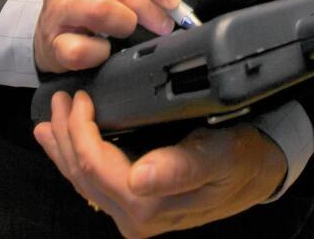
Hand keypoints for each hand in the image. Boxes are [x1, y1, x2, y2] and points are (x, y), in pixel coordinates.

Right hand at [34, 0, 183, 73]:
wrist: (51, 35)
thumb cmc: (87, 4)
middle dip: (148, 6)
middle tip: (163, 22)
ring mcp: (54, 10)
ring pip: (101, 9)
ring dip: (125, 22)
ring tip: (128, 29)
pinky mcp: (51, 42)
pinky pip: (84, 48)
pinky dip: (101, 52)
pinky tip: (104, 49)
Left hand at [35, 91, 286, 237]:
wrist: (260, 171)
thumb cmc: (241, 157)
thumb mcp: (219, 155)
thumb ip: (180, 168)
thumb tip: (139, 177)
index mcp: (148, 206)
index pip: (94, 166)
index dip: (80, 129)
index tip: (80, 94)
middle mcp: (135, 218)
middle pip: (82, 174)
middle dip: (66, 134)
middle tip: (60, 97)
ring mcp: (134, 216)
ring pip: (83, 180)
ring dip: (66, 146)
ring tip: (53, 118)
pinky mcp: (137, 206)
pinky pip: (96, 184)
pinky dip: (77, 158)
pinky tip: (67, 143)